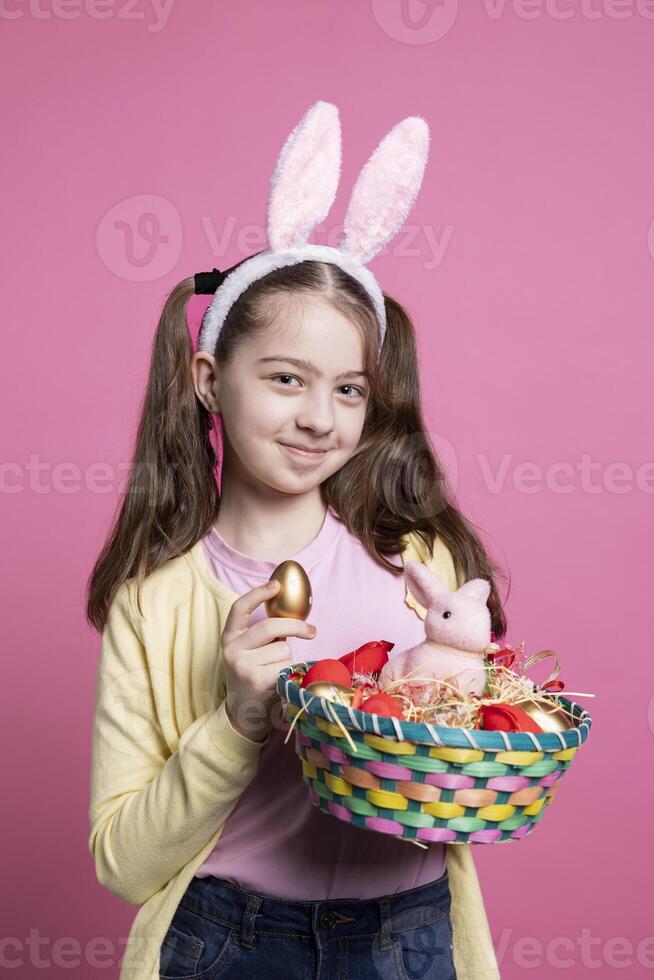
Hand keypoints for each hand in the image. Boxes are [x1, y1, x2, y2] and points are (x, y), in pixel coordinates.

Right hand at [221, 579, 316, 741]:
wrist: (242, 713)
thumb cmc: (252, 675)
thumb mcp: (248, 652)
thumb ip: (263, 635)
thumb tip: (295, 618)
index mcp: (229, 637)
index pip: (239, 608)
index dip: (258, 593)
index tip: (276, 585)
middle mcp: (232, 649)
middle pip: (271, 626)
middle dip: (297, 628)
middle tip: (312, 632)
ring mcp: (242, 665)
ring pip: (283, 650)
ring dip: (287, 660)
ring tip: (275, 672)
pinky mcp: (256, 679)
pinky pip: (286, 667)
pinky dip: (289, 673)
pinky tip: (278, 683)